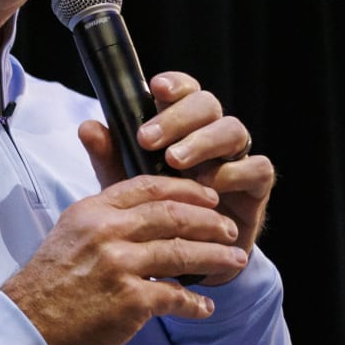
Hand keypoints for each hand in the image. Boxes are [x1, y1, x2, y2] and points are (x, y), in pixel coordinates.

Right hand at [3, 175, 248, 344]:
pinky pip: (177, 296)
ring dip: (215, 257)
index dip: (185, 189)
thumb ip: (102, 224)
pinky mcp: (130, 300)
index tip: (209, 197)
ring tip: (234, 261)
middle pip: (172, 214)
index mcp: (90, 212)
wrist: (26, 328)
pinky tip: (204, 307)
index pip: (146, 186)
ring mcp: (119, 264)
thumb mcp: (67, 237)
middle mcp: (105, 231)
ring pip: (182, 251)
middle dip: (210, 221)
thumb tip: (141, 220)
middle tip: (230, 229)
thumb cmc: (44, 288)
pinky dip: (195, 303)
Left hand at [78, 70, 274, 284]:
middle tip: (147, 139)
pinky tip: (209, 185)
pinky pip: (257, 167)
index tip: (155, 88)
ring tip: (174, 161)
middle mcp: (211, 134)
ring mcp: (236, 157)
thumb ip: (110, 156)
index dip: (175, 84)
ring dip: (202, 141)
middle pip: (208, 104)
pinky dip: (233, 172)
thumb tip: (88, 127)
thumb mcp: (126, 184)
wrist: (184, 260)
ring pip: (233, 130)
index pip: (184, 91)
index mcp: (181, 126)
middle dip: (178, 117)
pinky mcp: (256, 185)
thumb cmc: (155, 211)